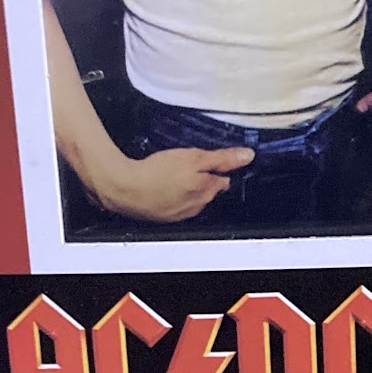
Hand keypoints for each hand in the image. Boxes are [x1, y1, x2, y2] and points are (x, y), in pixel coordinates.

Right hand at [90, 146, 254, 221]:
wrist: (123, 188)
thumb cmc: (157, 172)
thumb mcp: (194, 158)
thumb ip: (222, 158)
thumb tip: (247, 156)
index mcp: (206, 191)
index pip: (223, 180)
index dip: (218, 168)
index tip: (211, 161)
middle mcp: (196, 206)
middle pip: (208, 191)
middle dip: (203, 179)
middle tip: (188, 165)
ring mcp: (179, 214)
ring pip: (191, 198)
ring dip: (186, 187)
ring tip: (172, 174)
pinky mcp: (162, 217)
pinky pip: (174, 205)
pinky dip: (171, 195)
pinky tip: (161, 185)